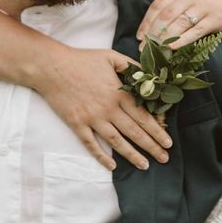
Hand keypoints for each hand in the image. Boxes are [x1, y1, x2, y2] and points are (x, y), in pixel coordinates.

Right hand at [31, 43, 171, 171]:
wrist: (53, 67)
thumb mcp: (111, 56)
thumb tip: (148, 76)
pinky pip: (91, 144)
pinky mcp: (77, 124)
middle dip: (151, 146)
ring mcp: (92, 118)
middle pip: (134, 132)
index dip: (157, 130)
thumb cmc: (83, 60)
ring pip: (117, 142)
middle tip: (164, 158)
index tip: (168, 141)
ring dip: (132, 155)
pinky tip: (112, 166)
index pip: (143, 116)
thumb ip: (131, 66)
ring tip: (145, 165)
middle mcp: (108, 109)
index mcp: (119, 93)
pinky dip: (102, 157)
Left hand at [136, 0, 221, 48]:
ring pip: (178, 24)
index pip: (158, 4)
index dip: (147, 21)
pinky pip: (195, 32)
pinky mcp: (213, 20)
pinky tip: (172, 48)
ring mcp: (203, 8)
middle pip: (166, 15)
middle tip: (143, 48)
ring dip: (164, 39)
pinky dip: (182, 40)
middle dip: (152, 32)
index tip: (139, 36)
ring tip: (155, 51)